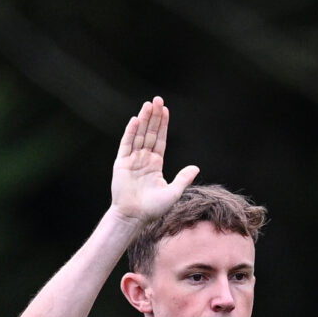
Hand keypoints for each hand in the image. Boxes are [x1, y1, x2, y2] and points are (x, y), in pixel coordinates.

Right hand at [111, 97, 199, 225]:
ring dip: (143, 120)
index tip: (165, 110)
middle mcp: (143, 160)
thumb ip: (183, 178)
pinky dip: (130, 133)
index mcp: (155, 164)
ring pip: (139, 136)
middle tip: (157, 99)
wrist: (134, 217)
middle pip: (149, 133)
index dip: (162, 125)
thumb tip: (196, 167)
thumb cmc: (152, 209)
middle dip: (153, 117)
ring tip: (148, 104)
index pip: (160, 139)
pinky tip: (135, 120)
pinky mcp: (121, 164)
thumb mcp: (173, 193)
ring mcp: (132, 161)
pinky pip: (126, 145)